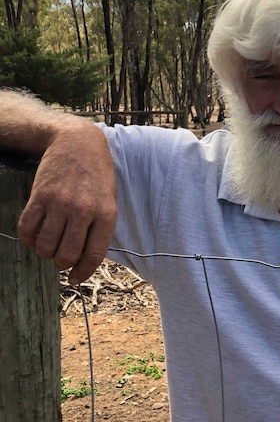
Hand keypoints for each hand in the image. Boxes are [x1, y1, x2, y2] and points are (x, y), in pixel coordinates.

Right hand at [17, 124, 116, 283]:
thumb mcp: (109, 200)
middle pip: (66, 255)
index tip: (75, 278)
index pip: (93, 255)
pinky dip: (29, 239)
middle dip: (62, 263)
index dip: (82, 273)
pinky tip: (36, 234)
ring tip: (50, 243)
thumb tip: (85, 259)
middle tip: (62, 257)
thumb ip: (100, 227)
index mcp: (106, 214)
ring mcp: (60, 203)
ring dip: (45, 251)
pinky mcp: (39, 196)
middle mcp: (83, 210)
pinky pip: (27, 229)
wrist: (78, 143)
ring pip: (45, 246)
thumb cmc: (97, 175)